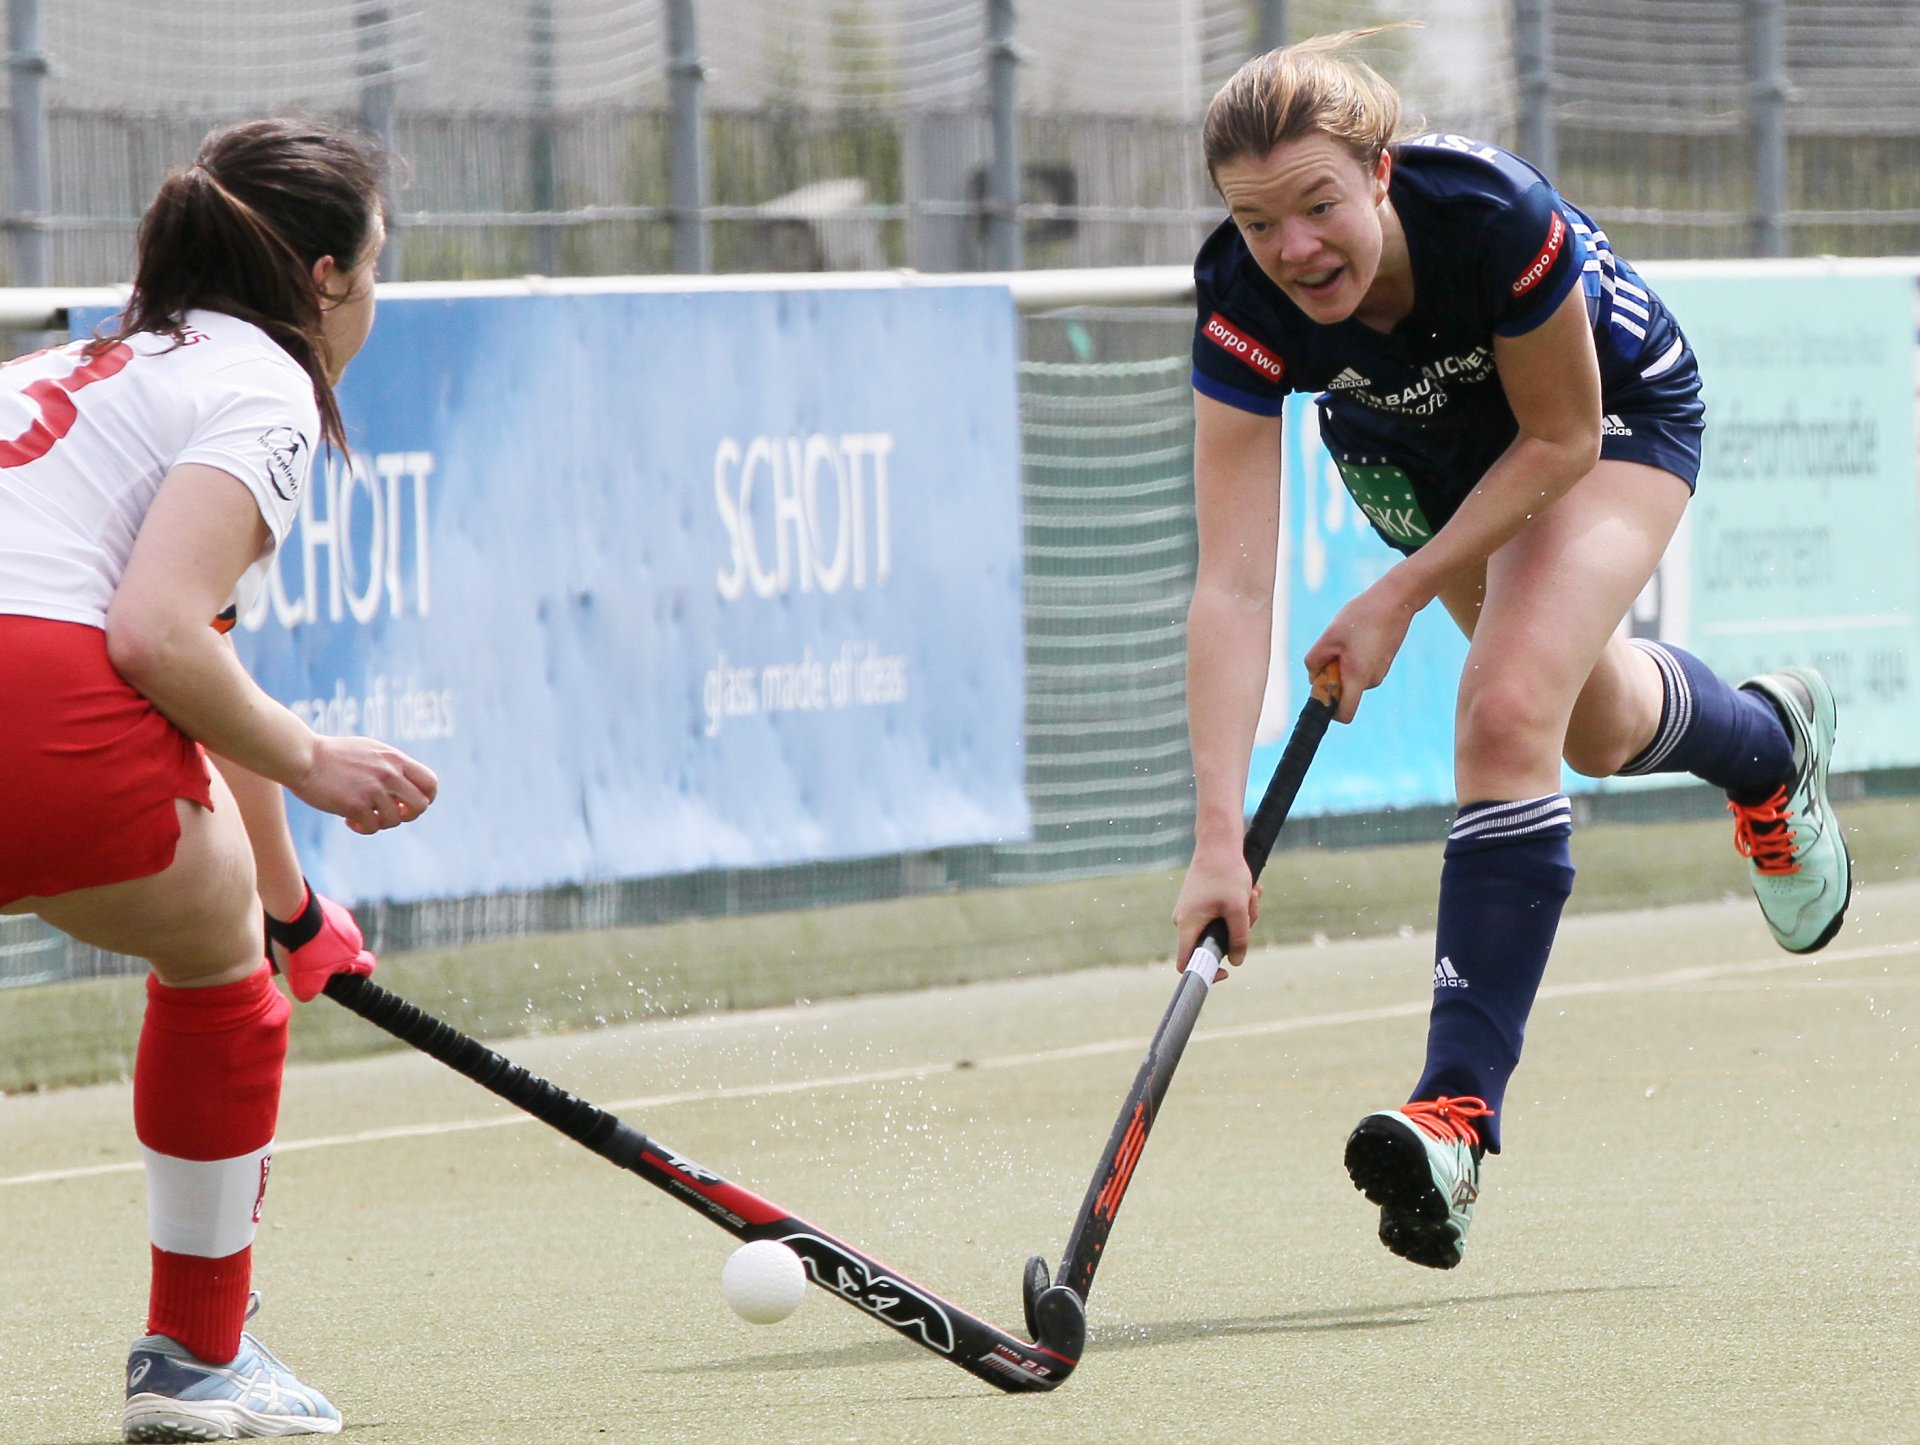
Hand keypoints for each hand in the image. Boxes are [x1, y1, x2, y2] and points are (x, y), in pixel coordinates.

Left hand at [266, 884, 375, 1001]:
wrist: (292, 911)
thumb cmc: (303, 949)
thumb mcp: (304, 982)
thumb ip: (309, 992)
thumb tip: (308, 993)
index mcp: (353, 952)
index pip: (367, 966)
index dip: (359, 974)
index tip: (347, 977)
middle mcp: (352, 932)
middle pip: (344, 950)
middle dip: (329, 958)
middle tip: (306, 963)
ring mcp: (338, 915)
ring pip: (331, 933)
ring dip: (317, 940)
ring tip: (293, 946)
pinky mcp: (323, 903)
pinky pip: (318, 918)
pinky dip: (307, 925)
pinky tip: (289, 931)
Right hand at [292, 735, 437, 833]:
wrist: (303, 756)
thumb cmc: (332, 754)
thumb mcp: (370, 750)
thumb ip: (391, 765)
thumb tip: (407, 784)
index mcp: (395, 759)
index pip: (430, 782)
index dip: (426, 798)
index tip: (408, 804)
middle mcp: (389, 774)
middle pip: (421, 806)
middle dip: (408, 816)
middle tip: (390, 814)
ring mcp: (374, 789)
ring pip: (395, 820)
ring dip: (380, 823)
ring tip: (363, 815)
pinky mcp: (356, 804)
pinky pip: (371, 827)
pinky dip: (362, 828)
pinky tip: (348, 820)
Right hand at [1172, 840, 1261, 974]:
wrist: (1218, 843)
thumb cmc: (1226, 873)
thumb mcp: (1238, 908)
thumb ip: (1239, 938)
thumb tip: (1236, 961)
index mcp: (1187, 924)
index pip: (1186, 962)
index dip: (1204, 972)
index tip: (1225, 971)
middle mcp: (1185, 920)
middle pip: (1211, 944)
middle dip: (1236, 933)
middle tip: (1249, 912)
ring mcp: (1192, 911)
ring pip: (1220, 928)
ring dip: (1241, 917)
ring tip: (1250, 894)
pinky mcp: (1200, 903)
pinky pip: (1220, 916)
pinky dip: (1236, 908)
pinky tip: (1247, 890)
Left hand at [1304, 567, 1424, 723]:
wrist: (1396, 600)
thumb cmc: (1361, 617)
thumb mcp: (1328, 637)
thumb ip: (1314, 662)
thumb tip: (1313, 679)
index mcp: (1359, 678)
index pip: (1344, 714)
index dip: (1329, 709)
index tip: (1322, 688)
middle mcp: (1372, 680)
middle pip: (1345, 694)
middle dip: (1332, 679)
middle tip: (1333, 650)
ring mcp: (1380, 672)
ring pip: (1351, 679)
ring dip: (1342, 666)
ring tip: (1347, 639)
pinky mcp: (1383, 663)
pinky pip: (1360, 669)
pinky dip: (1352, 659)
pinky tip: (1356, 637)